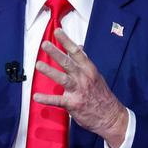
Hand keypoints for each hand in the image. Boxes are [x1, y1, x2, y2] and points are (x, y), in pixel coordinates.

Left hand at [33, 28, 128, 147]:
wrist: (110, 116)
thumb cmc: (101, 94)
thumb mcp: (95, 75)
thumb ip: (84, 61)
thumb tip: (79, 46)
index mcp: (89, 69)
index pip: (77, 52)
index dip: (67, 41)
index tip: (57, 31)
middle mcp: (83, 78)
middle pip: (68, 63)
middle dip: (56, 53)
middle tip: (45, 44)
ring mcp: (78, 91)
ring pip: (63, 79)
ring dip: (50, 71)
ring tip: (38, 65)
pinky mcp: (73, 104)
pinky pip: (58, 101)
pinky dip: (47, 98)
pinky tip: (36, 96)